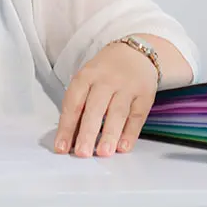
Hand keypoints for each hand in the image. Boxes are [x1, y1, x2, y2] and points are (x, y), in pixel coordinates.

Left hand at [54, 41, 160, 157]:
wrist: (136, 52)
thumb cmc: (106, 72)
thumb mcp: (88, 80)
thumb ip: (79, 106)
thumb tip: (70, 139)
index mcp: (86, 76)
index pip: (74, 102)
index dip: (67, 126)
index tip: (61, 147)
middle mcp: (106, 80)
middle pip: (95, 108)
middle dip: (87, 132)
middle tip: (82, 153)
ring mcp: (127, 86)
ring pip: (117, 113)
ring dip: (109, 135)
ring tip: (103, 153)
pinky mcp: (145, 95)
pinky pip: (137, 116)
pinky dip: (130, 133)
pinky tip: (123, 147)